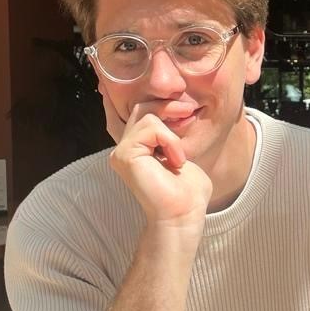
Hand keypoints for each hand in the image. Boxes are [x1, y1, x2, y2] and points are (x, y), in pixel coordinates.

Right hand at [100, 85, 211, 226]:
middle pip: (141, 108)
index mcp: (136, 150)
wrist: (184, 214)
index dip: (139, 103)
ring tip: (179, 158)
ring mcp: (121, 152)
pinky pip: (151, 128)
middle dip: (166, 106)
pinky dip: (169, 140)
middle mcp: (124, 149)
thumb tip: (178, 109)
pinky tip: (175, 161)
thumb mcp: (183, 154)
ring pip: (146, 115)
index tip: (146, 96)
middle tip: (188, 112)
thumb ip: (173, 134)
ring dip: (172, 133)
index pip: (130, 115)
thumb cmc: (188, 192)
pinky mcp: (124, 155)